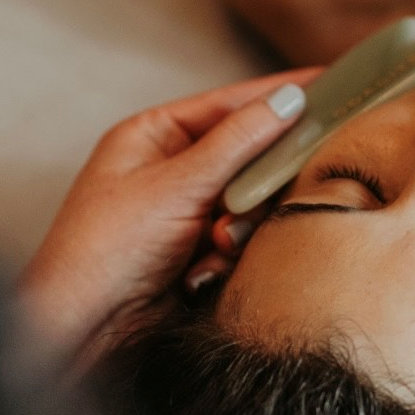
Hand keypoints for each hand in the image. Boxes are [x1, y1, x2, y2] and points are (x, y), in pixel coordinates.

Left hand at [19, 70, 317, 361]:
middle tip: (286, 182)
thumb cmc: (106, 248)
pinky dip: (227, 257)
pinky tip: (202, 274)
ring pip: (249, 203)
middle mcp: (170, 170)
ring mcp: (185, 214)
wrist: (84, 332)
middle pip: (246, 156)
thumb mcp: (175, 185)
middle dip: (258, 180)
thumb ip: (237, 142)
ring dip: (240, 225)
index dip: (278, 95)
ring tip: (218, 243)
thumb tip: (288, 99)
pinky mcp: (197, 256)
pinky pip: (240, 242)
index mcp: (153, 137)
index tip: (331, 82)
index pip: (229, 104)